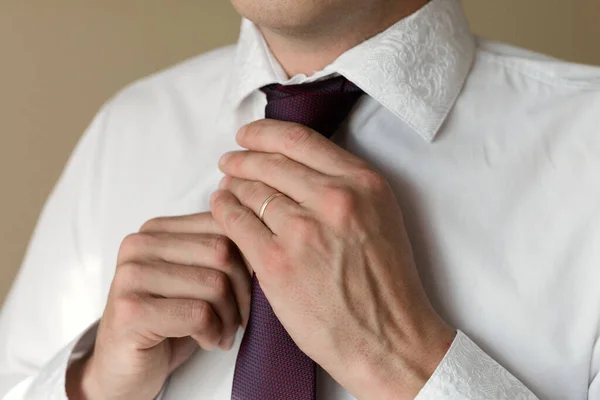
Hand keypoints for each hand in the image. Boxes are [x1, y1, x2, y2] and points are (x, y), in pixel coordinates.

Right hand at [66, 213, 250, 399]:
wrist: (122, 367)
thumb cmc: (168, 321)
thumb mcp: (195, 279)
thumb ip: (219, 254)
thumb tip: (263, 244)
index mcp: (157, 229)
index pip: (223, 225)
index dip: (249, 260)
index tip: (253, 289)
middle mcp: (139, 244)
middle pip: (223, 252)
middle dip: (243, 291)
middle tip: (241, 319)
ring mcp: (130, 275)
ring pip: (214, 284)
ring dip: (230, 318)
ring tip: (224, 333)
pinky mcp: (130, 310)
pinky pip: (198, 314)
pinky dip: (214, 333)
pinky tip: (208, 341)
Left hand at [211, 120, 455, 399]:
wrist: (389, 339)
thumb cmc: (386, 283)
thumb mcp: (379, 216)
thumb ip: (343, 186)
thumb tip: (294, 167)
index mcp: (362, 183)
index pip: (300, 140)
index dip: (264, 133)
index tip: (248, 135)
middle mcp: (334, 200)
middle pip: (270, 163)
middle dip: (243, 158)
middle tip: (229, 161)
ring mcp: (303, 231)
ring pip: (251, 190)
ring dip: (232, 185)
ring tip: (225, 187)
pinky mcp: (277, 263)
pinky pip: (236, 222)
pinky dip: (223, 210)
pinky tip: (220, 207)